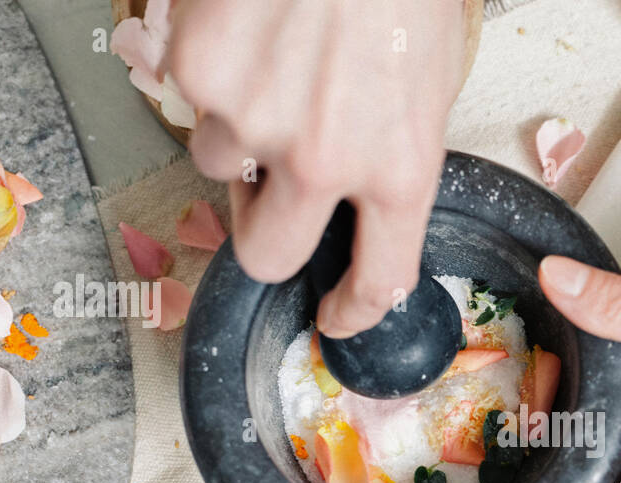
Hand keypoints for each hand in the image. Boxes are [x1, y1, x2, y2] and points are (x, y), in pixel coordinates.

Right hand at [170, 0, 474, 335]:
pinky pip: (189, 96)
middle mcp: (323, 161)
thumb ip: (394, 152)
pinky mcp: (196, 73)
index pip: (380, 280)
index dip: (353, 311)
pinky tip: (247, 31)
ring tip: (271, 66)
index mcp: (400, 168)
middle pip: (268, 255)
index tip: (336, 314)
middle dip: (264, 237)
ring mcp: (251, 120)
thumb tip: (367, 194)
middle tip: (269, 200)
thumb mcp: (432, 80)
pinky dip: (211, 73)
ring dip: (237, 133)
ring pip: (217, 165)